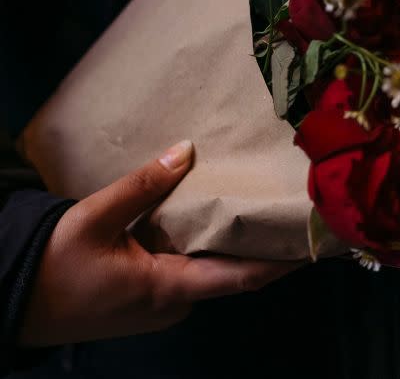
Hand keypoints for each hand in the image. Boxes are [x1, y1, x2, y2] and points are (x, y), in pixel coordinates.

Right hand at [18, 140, 301, 346]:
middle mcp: (176, 302)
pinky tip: (209, 214)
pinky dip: (201, 244)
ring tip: (257, 202)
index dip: (284, 260)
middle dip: (260, 242)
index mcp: (171, 288)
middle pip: (231, 270)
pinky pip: (186, 269)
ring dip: (229, 240)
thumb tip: (186, 149)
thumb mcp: (94, 219)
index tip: (316, 241)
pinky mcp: (149, 297)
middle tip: (287, 205)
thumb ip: (142, 185)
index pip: (244, 277)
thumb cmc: (53, 267)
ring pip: (209, 269)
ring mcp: (163, 304)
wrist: (12, 303)